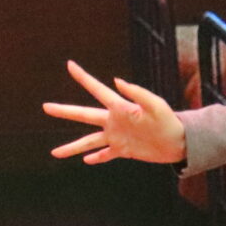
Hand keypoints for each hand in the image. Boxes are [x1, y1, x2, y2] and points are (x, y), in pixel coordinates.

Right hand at [44, 60, 186, 166]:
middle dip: (64, 111)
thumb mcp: (154, 104)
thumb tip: (116, 80)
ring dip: (72, 147)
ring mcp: (117, 136)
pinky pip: (105, 154)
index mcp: (119, 107)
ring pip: (88, 141)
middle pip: (83, 115)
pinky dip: (96, 158)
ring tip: (54, 153)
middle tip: (46, 107)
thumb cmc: (168, 120)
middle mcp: (113, 121)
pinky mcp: (124, 150)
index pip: (97, 89)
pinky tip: (86, 160)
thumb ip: (137, 92)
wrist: (179, 142)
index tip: (70, 65)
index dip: (83, 77)